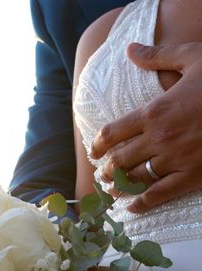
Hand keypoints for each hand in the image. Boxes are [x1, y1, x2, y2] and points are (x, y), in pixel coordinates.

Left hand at [91, 42, 201, 212]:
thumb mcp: (193, 59)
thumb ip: (159, 57)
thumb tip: (131, 49)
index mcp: (154, 111)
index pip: (113, 132)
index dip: (98, 144)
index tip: (93, 151)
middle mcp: (159, 138)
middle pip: (119, 159)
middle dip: (107, 168)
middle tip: (102, 174)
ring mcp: (176, 159)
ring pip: (136, 178)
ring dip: (119, 186)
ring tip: (111, 190)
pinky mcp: (193, 175)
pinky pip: (161, 194)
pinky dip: (142, 203)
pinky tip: (131, 208)